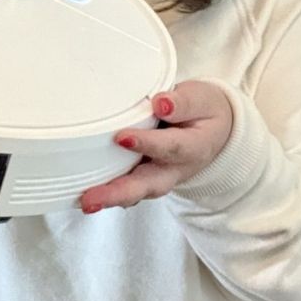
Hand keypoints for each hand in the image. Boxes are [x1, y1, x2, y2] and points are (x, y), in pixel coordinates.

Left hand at [79, 80, 233, 212]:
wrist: (214, 130)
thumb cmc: (204, 111)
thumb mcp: (202, 99)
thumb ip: (183, 102)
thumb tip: (161, 103)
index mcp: (194, 147)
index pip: (170, 147)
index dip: (147, 143)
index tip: (122, 137)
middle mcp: (175, 169)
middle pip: (148, 185)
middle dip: (119, 193)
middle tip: (92, 198)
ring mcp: (159, 177)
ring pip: (136, 193)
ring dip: (111, 198)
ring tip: (86, 201)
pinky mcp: (144, 178)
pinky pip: (128, 189)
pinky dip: (108, 192)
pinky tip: (86, 193)